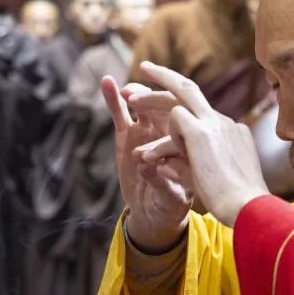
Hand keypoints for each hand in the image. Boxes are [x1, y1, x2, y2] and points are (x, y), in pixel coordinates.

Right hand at [100, 75, 190, 251]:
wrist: (156, 212)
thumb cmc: (173, 203)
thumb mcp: (174, 196)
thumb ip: (162, 180)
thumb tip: (146, 164)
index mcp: (187, 139)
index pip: (184, 116)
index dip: (175, 107)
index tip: (166, 108)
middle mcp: (168, 129)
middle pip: (164, 103)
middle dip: (153, 98)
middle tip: (139, 98)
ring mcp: (147, 129)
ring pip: (143, 104)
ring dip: (136, 94)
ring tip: (126, 93)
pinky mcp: (127, 134)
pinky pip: (121, 113)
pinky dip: (114, 99)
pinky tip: (107, 82)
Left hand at [133, 61, 268, 226]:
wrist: (249, 209)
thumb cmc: (235, 204)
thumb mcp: (212, 181)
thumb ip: (189, 167)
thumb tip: (165, 164)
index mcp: (230, 133)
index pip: (201, 109)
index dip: (180, 101)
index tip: (166, 98)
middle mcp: (223, 123)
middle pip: (190, 89)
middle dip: (165, 76)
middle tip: (144, 67)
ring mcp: (214, 125)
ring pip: (177, 97)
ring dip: (151, 97)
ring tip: (127, 95)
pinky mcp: (201, 133)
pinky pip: (174, 119)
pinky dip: (162, 134)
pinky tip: (154, 154)